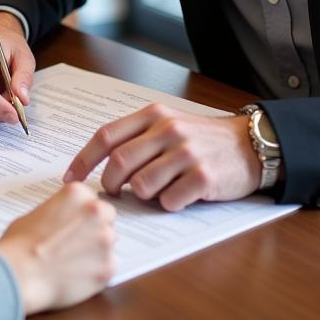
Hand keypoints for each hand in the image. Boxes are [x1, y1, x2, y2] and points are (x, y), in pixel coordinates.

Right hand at [0, 182, 115, 313]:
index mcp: (77, 193)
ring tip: (73, 262)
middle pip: (107, 218)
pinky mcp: (108, 267)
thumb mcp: (37, 213)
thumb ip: (60, 212)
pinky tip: (77, 275)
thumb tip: (64, 220)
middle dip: (97, 229)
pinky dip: (97, 273)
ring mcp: (105, 240)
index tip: (77, 224)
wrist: (20, 272)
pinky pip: (109, 268)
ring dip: (97, 251)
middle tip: (78, 243)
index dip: (84, 215)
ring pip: (109, 244)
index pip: (93, 200)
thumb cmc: (20, 244)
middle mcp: (96, 212)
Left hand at [64, 104, 260, 210]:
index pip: (107, 135)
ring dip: (142, 196)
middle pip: (119, 162)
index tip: (71, 179)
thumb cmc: (202, 139)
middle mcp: (168, 130)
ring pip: (142, 185)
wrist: (249, 144)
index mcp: (153, 115)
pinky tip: (178, 197)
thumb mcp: (169, 124)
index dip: (84, 159)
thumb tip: (101, 165)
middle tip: (113, 193)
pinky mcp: (203, 176)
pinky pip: (169, 200)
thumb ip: (138, 138)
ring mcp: (186, 153)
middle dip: (110, 184)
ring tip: (154, 191)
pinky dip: (167, 204)